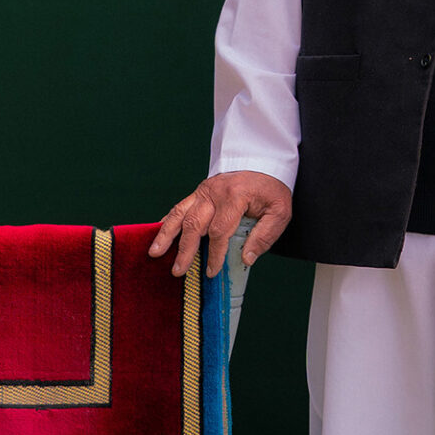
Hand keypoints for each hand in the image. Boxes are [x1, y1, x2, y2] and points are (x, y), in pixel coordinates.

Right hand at [148, 171, 292, 278]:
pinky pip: (180, 206)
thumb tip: (246, 258)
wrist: (264, 163)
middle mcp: (215, 192)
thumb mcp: (279, 212)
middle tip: (177, 271)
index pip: (220, 231)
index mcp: (235, 197)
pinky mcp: (199, 192)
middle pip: (195, 224)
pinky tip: (159, 233)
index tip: (211, 272)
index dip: (215, 254)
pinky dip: (169, 221)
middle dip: (185, 250)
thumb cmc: (271, 190)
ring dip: (166, 234)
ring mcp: (204, 190)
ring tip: (155, 252)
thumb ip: (264, 236)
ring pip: (180, 213)